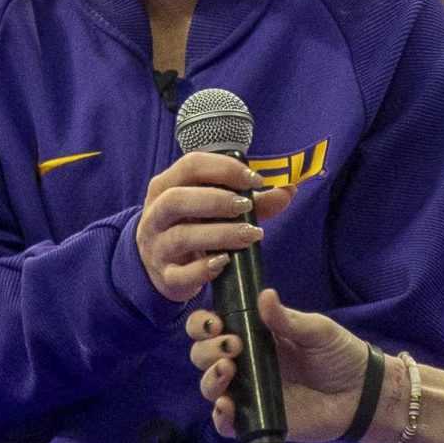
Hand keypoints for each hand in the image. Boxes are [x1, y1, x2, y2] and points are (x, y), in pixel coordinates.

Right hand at [135, 151, 291, 304]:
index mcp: (165, 187)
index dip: (224, 169)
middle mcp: (155, 215)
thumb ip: (252, 200)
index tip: (255, 179)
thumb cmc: (193, 228)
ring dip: (221, 234)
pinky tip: (226, 262)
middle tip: (247, 205)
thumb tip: (288, 190)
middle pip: (177, 199)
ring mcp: (157, 247)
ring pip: (182, 236)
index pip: (190, 166)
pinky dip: (205, 268)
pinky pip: (181, 274)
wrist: (162, 268)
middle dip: (216, 199)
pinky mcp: (165, 276)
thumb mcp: (215, 210)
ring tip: (250, 235)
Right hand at [187, 287, 373, 442]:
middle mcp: (245, 363)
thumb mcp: (316, 331)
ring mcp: (249, 392)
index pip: (213, 327)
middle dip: (206, 349)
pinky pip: (227, 423)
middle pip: (203, 355)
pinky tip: (226, 405)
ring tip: (227, 369)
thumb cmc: (340, 355)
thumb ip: (287, 319)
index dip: (203, 324)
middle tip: (232, 345)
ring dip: (210, 377)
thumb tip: (264, 295)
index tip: (214, 322)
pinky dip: (219, 416)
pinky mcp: (257, 420)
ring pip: (210, 387)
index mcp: (254, 336)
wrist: (362, 392)